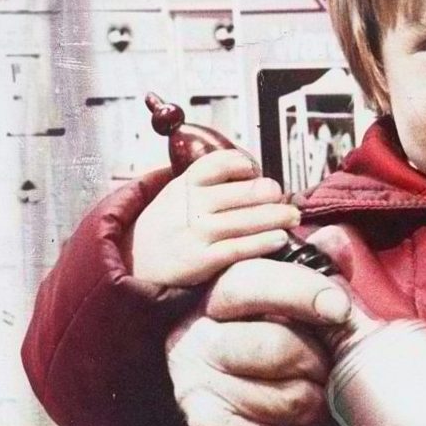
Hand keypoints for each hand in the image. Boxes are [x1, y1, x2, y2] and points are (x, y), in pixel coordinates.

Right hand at [130, 149, 304, 288]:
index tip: (255, 171)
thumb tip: (252, 178)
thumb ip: (208, 184)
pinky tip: (280, 238)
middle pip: (242, 191)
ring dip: (276, 216)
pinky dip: (263, 242)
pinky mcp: (201, 260)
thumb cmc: (166, 227)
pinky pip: (239, 248)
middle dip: (269, 192)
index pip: (220, 163)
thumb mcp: (178, 194)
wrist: (134, 262)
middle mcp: (192, 204)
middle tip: (281, 196)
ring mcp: (197, 232)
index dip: (244, 165)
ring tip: (292, 216)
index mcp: (186, 183)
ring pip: (246, 220)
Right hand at [167, 257, 350, 425]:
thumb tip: (336, 241)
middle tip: (324, 371)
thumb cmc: (283, 355)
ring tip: (310, 398)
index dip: (300, 291)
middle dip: (317, 363)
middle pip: (274, 345)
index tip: (340, 309)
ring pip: (286, 396)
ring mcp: (194, 383)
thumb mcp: (303, 306)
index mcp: (215, 296)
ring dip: (314, 403)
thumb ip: (321, 271)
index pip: (250, 281)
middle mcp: (193, 336)